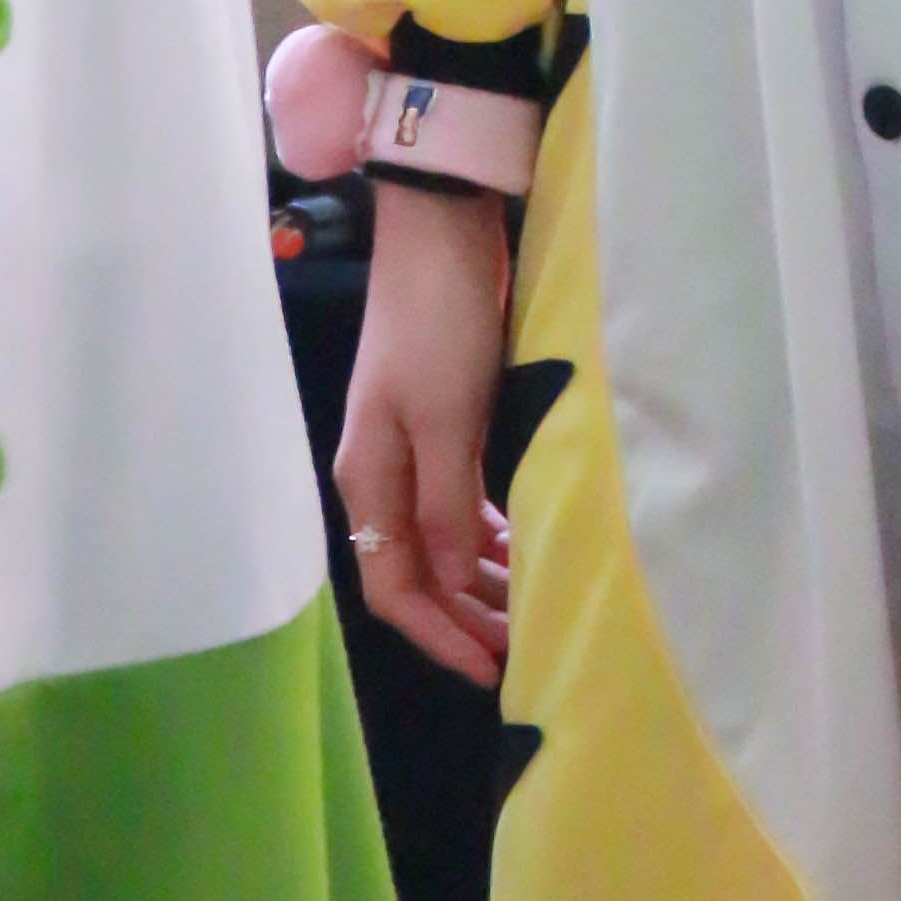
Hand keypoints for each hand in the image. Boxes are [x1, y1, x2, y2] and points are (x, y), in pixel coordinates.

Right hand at [334, 176, 510, 683]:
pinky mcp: (439, 421)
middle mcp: (381, 473)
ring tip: (531, 605)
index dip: (439, 636)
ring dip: (480, 578)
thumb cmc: (441, 323)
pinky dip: (487, 533)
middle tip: (524, 646)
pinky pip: (458, 502)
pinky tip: (521, 545)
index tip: (491, 670)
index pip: (393, 588)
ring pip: (439, 540)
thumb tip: (448, 584)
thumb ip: (444, 506)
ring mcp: (408, 446)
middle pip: (415, 572)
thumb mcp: (446, 420)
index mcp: (369, 480)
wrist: (441, 230)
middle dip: (464, 617)